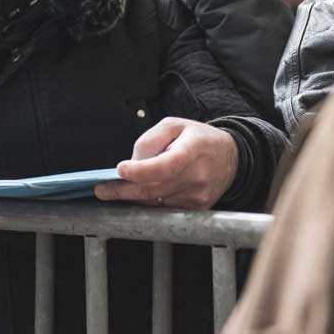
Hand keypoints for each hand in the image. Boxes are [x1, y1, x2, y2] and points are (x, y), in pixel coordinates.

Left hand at [94, 117, 238, 209]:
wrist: (231, 158)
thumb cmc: (198, 138)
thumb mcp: (173, 125)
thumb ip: (150, 140)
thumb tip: (133, 163)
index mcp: (193, 149)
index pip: (166, 165)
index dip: (141, 171)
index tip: (120, 170)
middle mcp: (198, 176)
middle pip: (155, 189)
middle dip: (124, 191)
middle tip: (103, 190)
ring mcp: (199, 196)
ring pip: (156, 201)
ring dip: (134, 196)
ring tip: (119, 189)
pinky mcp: (197, 208)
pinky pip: (165, 208)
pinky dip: (149, 201)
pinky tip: (142, 192)